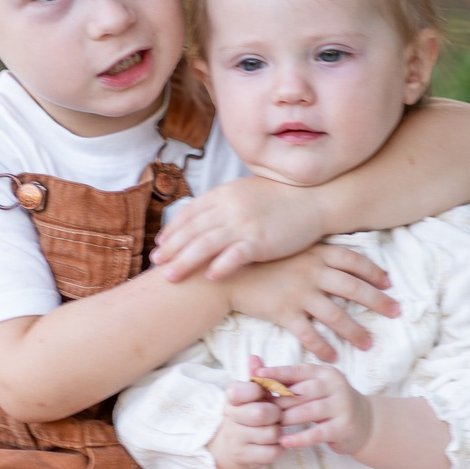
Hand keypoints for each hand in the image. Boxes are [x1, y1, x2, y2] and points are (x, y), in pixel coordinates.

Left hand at [152, 178, 330, 281]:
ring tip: (171, 277)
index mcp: (224, 193)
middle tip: (156, 264)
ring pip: (206, 244)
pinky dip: (220, 265)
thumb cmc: (280, 198)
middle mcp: (230, 207)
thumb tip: (201, 216)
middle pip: (192, 230)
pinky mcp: (261, 240)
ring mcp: (245, 223)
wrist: (314, 199)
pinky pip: (235, 255)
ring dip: (185, 261)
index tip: (160, 245)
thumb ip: (223, 203)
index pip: (190, 213)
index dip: (173, 230)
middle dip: (171, 249)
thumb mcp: (245, 192)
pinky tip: (209, 277)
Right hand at [208, 367, 285, 468]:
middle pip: (262, 413)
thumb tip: (255, 357)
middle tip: (276, 415)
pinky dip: (279, 448)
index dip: (257, 391)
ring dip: (278, 432)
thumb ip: (255, 377)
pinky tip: (273, 444)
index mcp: (231, 399)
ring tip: (274, 430)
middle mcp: (230, 419)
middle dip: (276, 414)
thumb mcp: (248, 396)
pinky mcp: (244, 458)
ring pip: (271, 434)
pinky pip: (273, 452)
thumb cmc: (245, 416)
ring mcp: (236, 440)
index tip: (262, 394)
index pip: (241, 390)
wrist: (228, 449)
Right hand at [221, 244, 397, 361]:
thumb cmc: (258, 259)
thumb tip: (337, 256)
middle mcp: (312, 272)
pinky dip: (323, 347)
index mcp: (315, 253)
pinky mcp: (284, 313)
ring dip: (355, 331)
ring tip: (369, 343)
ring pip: (336, 315)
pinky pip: (309, 334)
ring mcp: (299, 293)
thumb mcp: (289, 247)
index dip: (374, 272)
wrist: (226, 272)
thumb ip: (313, 252)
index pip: (354, 261)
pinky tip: (334, 357)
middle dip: (378, 301)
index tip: (388, 283)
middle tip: (396, 312)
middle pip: (354, 288)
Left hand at [256, 360, 373, 455]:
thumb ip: (287, 381)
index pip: (297, 371)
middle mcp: (335, 385)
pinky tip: (284, 442)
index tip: (257, 376)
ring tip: (269, 427)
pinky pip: (317, 433)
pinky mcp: (344, 426)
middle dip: (278, 402)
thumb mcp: (313, 388)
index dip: (277, 373)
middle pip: (301, 392)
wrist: (364, 422)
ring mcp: (342, 405)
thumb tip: (256, 369)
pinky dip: (299, 438)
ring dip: (286, 420)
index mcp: (324, 373)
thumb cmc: (329, 403)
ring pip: (308, 411)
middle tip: (259, 411)